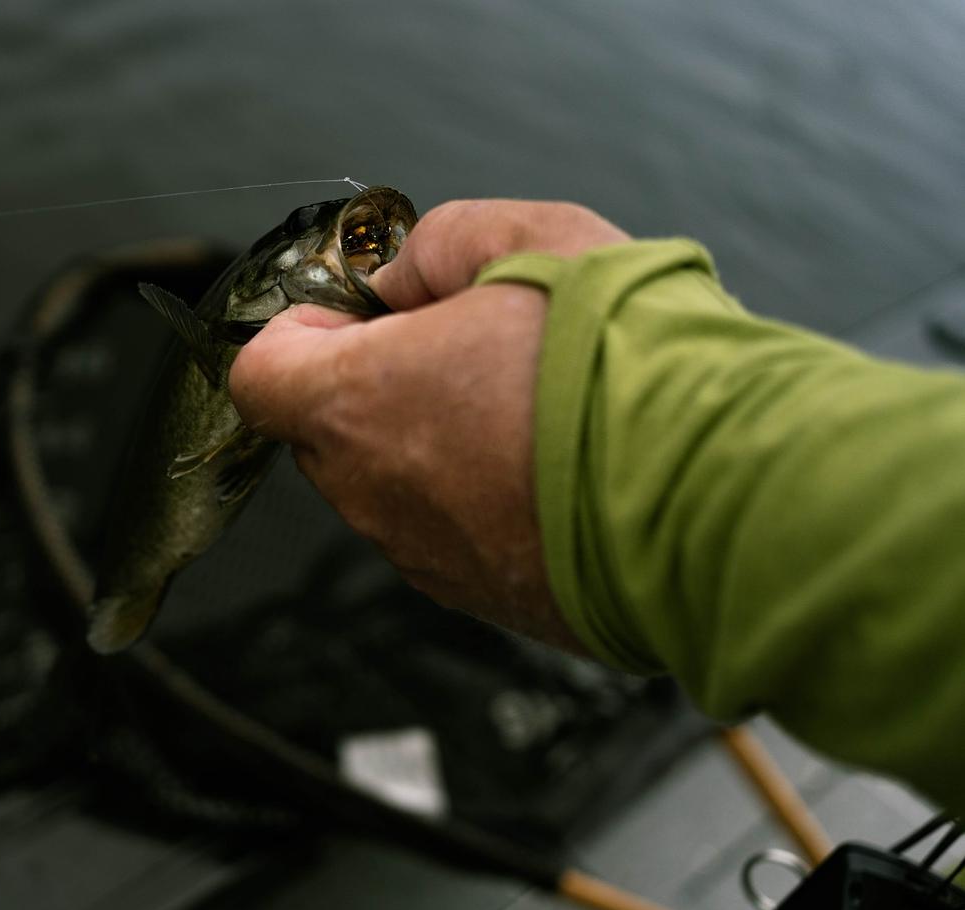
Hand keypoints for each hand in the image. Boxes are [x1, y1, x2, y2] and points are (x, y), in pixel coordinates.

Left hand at [228, 199, 628, 650]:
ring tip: (529, 410)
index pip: (259, 374)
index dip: (299, 334)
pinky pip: (454, 538)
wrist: (720, 489)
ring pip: (392, 490)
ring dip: (432, 445)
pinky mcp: (485, 601)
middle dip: (373, 385)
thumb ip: (438, 244)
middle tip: (463, 350)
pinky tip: (557, 470)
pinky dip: (482, 502)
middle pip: (327, 434)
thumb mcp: (530, 238)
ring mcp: (425, 559)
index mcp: (355, 402)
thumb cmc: (620, 360)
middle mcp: (371, 494)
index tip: (361, 314)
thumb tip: (401, 276)